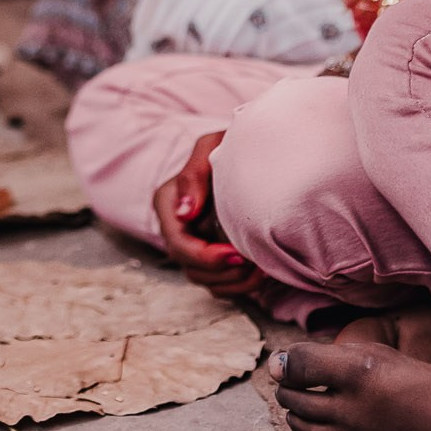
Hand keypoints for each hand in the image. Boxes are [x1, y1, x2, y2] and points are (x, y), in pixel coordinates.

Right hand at [151, 131, 267, 299]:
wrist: (249, 151)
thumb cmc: (228, 146)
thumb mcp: (209, 148)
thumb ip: (193, 175)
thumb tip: (185, 215)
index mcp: (168, 204)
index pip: (178, 244)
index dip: (206, 256)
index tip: (237, 253)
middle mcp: (177, 228)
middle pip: (191, 268)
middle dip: (224, 271)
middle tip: (254, 262)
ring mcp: (194, 244)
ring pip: (207, 281)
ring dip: (235, 281)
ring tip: (262, 267)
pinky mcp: (213, 255)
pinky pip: (222, 284)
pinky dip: (242, 284)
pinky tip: (261, 269)